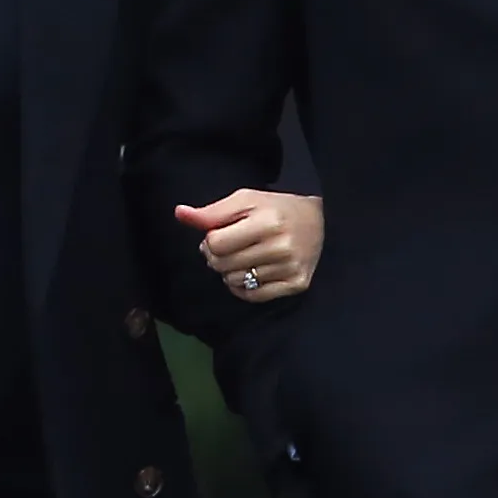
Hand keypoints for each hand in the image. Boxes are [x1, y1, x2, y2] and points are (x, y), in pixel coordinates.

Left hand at [176, 191, 321, 301]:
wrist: (319, 220)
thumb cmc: (275, 208)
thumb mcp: (244, 201)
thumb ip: (211, 212)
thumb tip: (179, 213)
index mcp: (267, 222)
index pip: (215, 244)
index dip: (210, 240)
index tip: (220, 234)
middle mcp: (281, 247)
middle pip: (222, 265)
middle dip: (217, 257)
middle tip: (230, 246)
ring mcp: (290, 268)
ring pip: (234, 282)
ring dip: (231, 271)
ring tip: (244, 256)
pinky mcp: (296, 284)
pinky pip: (253, 296)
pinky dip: (244, 287)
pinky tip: (252, 271)